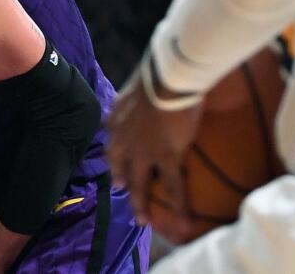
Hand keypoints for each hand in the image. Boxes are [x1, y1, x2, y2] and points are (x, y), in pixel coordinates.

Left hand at [105, 55, 201, 233]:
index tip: (116, 165)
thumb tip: (149, 86)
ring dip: (141, 204)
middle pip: (120, 167)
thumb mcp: (138, 84)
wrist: (167, 77)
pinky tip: (183, 220)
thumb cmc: (156, 73)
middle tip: (123, 195)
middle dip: (122, 184)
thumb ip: (139, 94)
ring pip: (140, 184)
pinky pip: (172, 186)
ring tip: (143, 221)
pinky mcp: (164, 157)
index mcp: (115, 119)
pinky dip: (178, 205)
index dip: (115, 157)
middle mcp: (123, 139)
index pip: (112, 143)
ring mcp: (142, 151)